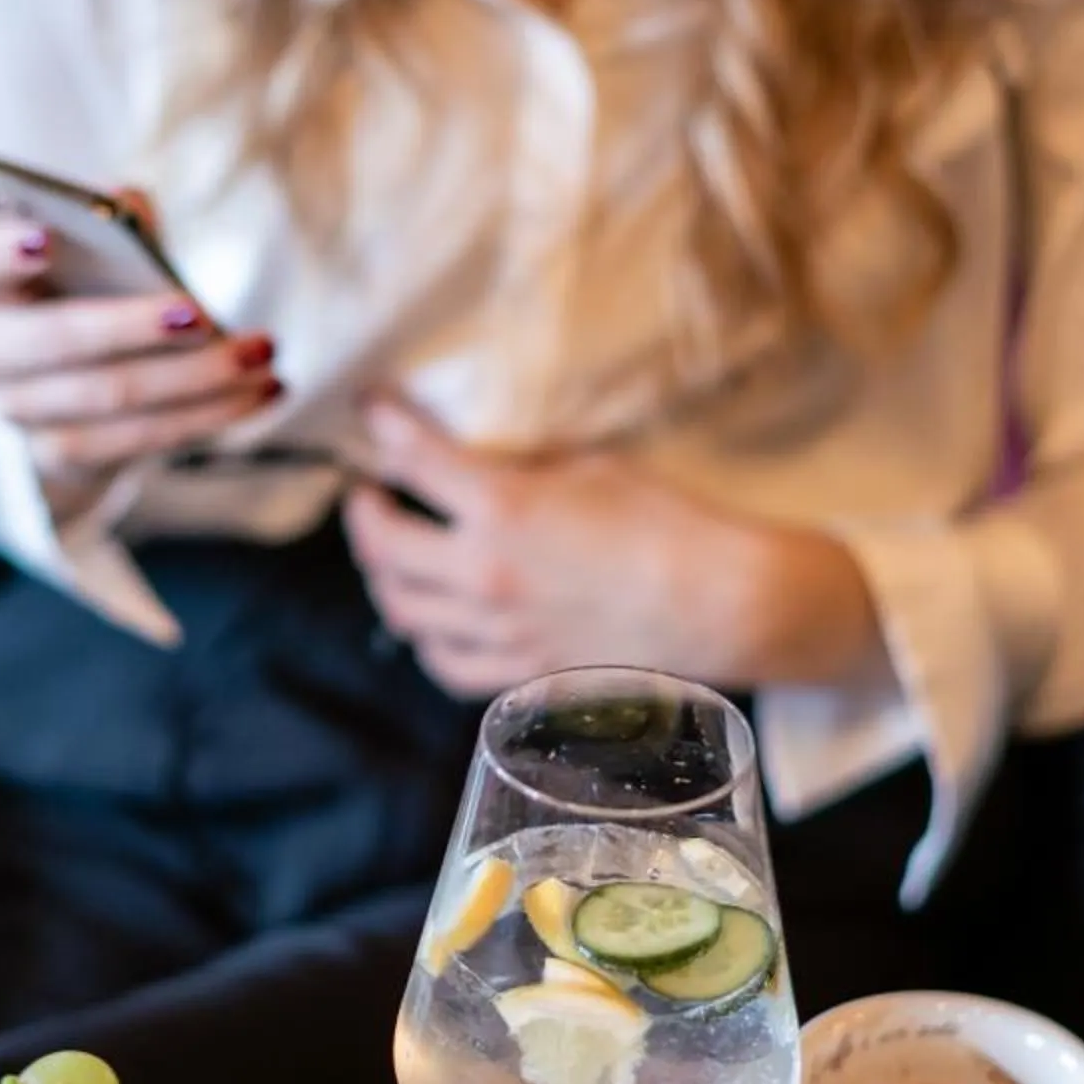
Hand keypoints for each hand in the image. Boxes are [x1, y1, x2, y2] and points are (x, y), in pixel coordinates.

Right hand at [0, 214, 280, 529]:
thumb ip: (112, 220)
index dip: (6, 253)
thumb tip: (126, 204)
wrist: (77, 385)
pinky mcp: (62, 456)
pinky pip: (138, 441)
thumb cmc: (92, 291)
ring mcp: (20, 410)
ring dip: (196, 378)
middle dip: (132, 327)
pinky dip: (209, 415)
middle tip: (200, 313)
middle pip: (56, 340)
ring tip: (262, 353)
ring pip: (111, 397)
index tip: (47, 238)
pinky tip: (262, 392)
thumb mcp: (100, 248)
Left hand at [341, 398, 885, 700]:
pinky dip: (426, 641)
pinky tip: (430, 623)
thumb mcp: (591, 466)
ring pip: (403, 612)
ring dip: (384, 578)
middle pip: (383, 547)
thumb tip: (483, 463)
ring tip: (390, 558)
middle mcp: (485, 572)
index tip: (372, 411)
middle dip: (363, 514)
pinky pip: (446, 665)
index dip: (383, 426)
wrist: (720, 604)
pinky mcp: (522, 672)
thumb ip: (523, 467)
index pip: (412, 458)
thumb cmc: (669, 522)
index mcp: (501, 507)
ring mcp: (498, 630)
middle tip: (367, 496)